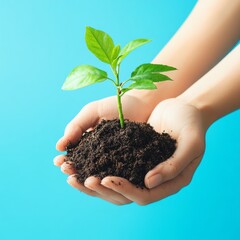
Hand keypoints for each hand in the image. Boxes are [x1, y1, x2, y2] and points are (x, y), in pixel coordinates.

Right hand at [54, 94, 155, 204]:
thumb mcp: (92, 112)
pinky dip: (114, 179)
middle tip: (67, 171)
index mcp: (89, 145)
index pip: (75, 157)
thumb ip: (76, 126)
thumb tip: (58, 147)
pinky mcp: (132, 165)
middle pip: (86, 169)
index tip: (59, 162)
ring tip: (84, 179)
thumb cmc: (115, 105)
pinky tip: (107, 181)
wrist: (141, 103)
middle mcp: (101, 156)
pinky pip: (122, 174)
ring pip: (101, 176)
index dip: (66, 161)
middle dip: (75, 172)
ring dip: (91, 180)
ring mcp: (116, 162)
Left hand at [63, 98, 204, 204]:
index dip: (124, 190)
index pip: (144, 195)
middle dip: (101, 189)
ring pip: (115, 182)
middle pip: (124, 193)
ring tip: (72, 174)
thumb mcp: (190, 143)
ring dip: (94, 181)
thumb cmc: (191, 124)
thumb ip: (174, 165)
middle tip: (80, 180)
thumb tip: (149, 183)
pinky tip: (83, 160)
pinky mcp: (133, 156)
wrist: (185, 109)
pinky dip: (98, 165)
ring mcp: (142, 168)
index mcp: (169, 182)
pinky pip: (114, 165)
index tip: (105, 179)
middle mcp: (154, 179)